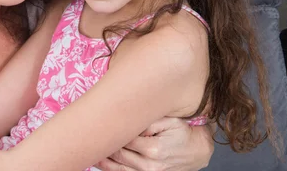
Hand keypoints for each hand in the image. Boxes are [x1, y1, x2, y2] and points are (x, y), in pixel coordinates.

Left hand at [95, 117, 213, 170]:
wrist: (198, 151)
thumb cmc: (182, 132)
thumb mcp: (168, 121)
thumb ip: (148, 121)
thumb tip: (129, 122)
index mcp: (153, 148)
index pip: (123, 138)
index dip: (111, 129)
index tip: (99, 120)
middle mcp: (150, 165)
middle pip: (118, 153)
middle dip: (104, 143)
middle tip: (89, 131)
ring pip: (118, 168)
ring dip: (103, 159)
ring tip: (88, 150)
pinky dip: (111, 169)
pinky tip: (101, 161)